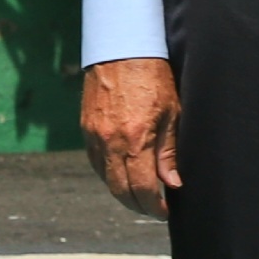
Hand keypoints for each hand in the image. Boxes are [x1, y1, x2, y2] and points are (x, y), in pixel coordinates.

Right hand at [80, 56, 182, 218]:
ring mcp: (94, 136)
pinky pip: (96, 163)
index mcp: (135, 139)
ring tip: (141, 193)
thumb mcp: (172, 113)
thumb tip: (171, 184)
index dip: (153, 207)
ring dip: (122, 192)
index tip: (164, 211)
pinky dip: (109, 174)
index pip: (142, 188)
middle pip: (119, 191)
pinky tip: (123, 172)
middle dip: (137, 206)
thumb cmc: (153, 76)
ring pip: (105, 179)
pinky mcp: (86, 129)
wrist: (121, 47)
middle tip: (153, 208)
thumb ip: (169, 152)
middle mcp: (110, 141)